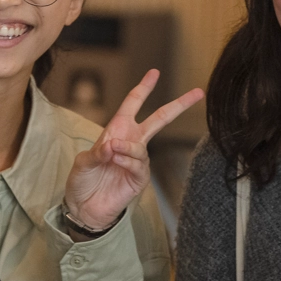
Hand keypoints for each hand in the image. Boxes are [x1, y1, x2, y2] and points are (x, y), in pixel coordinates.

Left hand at [64, 69, 204, 230]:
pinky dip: (127, 161)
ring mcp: (137, 160)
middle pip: (159, 119)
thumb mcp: (84, 162)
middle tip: (197, 93)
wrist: (84, 207)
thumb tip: (113, 145)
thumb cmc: (83, 181)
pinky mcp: (139, 178)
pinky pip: (138, 165)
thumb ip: (97, 152)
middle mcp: (131, 142)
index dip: (143, 88)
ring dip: (127, 147)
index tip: (154, 73)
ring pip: (141, 147)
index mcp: (117, 131)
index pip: (133, 104)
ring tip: (111, 151)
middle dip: (177, 105)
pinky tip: (115, 161)